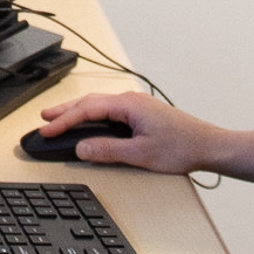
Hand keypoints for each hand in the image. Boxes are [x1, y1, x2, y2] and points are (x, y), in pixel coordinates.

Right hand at [29, 89, 225, 174]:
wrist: (209, 146)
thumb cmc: (182, 148)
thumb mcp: (140, 154)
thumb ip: (107, 150)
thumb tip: (81, 148)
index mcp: (128, 104)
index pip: (86, 110)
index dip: (63, 121)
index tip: (46, 130)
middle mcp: (131, 100)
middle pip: (89, 102)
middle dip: (64, 111)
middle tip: (44, 119)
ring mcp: (137, 105)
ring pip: (99, 105)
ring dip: (77, 112)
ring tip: (59, 119)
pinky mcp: (141, 112)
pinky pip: (109, 109)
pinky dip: (92, 115)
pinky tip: (88, 122)